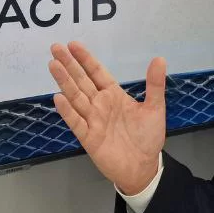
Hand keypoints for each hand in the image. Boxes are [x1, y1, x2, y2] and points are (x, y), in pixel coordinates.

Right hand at [49, 41, 165, 194]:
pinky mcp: (89, 137)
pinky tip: (58, 97)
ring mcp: (93, 120)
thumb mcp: (155, 108)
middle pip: (81, 81)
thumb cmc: (148, 137)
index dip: (85, 59)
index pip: (96, 72)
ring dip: (64, 81)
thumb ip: (154, 85)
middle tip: (55, 48)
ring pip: (75, 97)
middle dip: (69, 64)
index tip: (73, 44)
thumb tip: (159, 59)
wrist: (144, 167)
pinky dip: (67, 111)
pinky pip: (76, 122)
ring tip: (53, 65)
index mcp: (114, 95)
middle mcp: (100, 105)